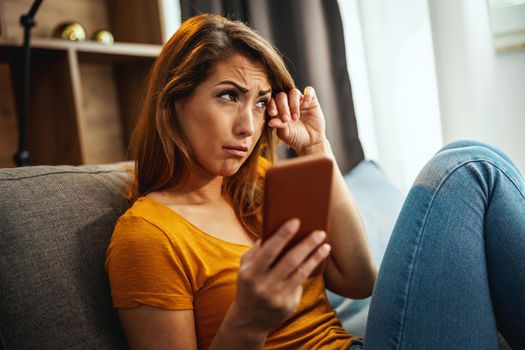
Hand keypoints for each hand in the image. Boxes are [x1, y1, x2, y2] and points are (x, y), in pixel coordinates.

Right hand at [230, 219, 330, 334]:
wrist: (249, 320)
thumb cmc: (249, 284)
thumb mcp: (245, 268)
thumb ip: (256, 250)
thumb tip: (273, 230)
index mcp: (251, 273)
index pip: (269, 250)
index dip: (283, 235)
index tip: (296, 221)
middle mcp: (264, 286)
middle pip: (290, 261)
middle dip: (307, 245)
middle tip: (320, 232)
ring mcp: (277, 297)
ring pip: (300, 273)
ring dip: (315, 257)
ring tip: (326, 245)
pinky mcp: (287, 305)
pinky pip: (300, 284)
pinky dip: (309, 270)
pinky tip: (317, 260)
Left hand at [267, 87, 327, 154]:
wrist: (311, 141)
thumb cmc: (295, 137)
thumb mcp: (285, 133)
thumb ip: (279, 126)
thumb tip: (271, 121)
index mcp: (278, 109)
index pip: (272, 101)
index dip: (272, 106)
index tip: (273, 114)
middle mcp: (288, 103)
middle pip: (282, 96)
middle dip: (283, 106)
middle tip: (286, 119)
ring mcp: (300, 100)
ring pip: (294, 92)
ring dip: (294, 104)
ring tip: (295, 117)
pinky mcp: (312, 100)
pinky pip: (309, 91)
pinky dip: (307, 96)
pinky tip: (305, 105)